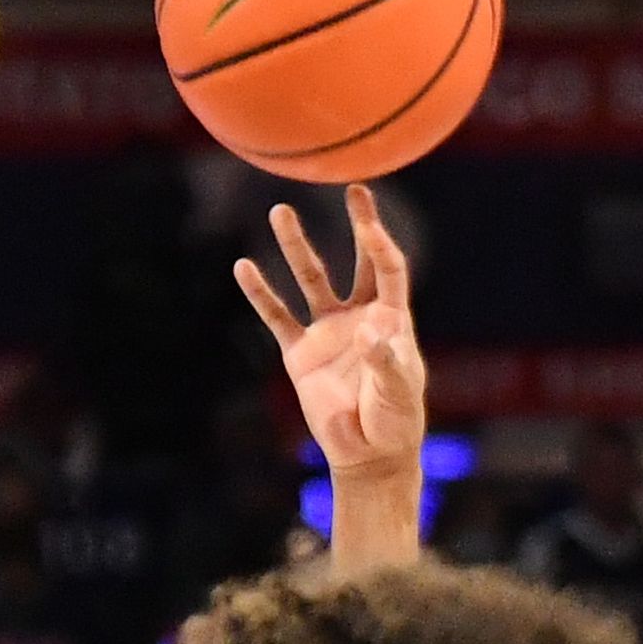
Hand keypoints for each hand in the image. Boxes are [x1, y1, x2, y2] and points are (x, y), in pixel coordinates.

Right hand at [234, 186, 426, 482]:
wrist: (368, 455)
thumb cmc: (394, 420)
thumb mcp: (398, 391)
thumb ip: (385, 360)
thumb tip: (367, 330)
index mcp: (391, 317)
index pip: (388, 269)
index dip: (379, 244)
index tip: (367, 222)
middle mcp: (360, 315)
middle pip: (357, 261)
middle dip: (356, 224)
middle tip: (351, 189)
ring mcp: (328, 331)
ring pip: (310, 280)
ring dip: (295, 247)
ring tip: (280, 212)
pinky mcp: (300, 354)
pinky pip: (277, 318)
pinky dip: (261, 295)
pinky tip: (244, 268)